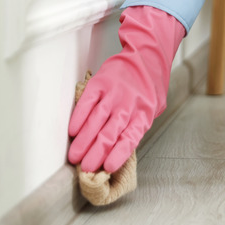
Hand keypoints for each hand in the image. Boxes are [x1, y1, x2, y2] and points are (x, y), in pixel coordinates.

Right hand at [67, 6, 184, 172]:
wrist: (147, 55)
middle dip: (96, 153)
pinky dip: (79, 117)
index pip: (130, 138)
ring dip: (84, 140)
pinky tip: (72, 131)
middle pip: (110, 133)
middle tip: (85, 168)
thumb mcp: (152, 109)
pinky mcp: (100, 83)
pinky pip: (87, 102)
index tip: (107, 167)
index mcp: (144, 115)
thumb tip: (120, 151)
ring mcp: (114, 94)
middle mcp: (128, 105)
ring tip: (74, 156)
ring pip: (97, 121)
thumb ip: (138, 127)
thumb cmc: (149, 88)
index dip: (118, 154)